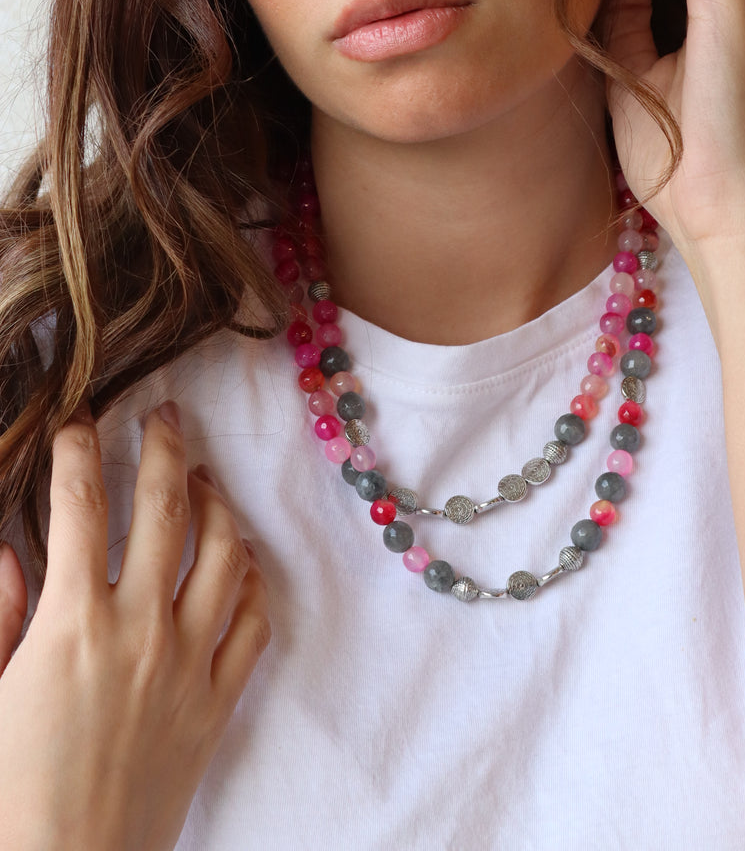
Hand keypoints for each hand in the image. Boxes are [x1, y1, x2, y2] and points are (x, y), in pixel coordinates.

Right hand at [0, 404, 269, 850]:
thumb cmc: (4, 798)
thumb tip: (10, 552)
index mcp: (71, 622)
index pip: (78, 504)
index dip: (77, 449)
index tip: (79, 419)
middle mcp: (140, 629)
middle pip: (165, 507)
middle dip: (165, 446)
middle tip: (165, 413)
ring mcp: (188, 666)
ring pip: (224, 554)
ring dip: (217, 503)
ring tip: (203, 476)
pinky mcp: (217, 707)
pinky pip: (253, 625)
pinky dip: (252, 581)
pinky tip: (242, 560)